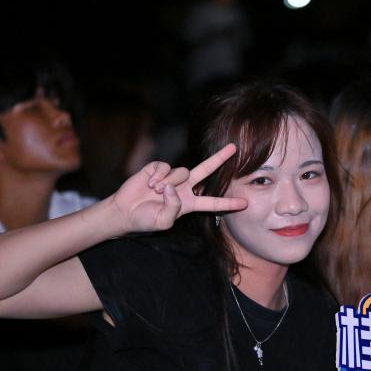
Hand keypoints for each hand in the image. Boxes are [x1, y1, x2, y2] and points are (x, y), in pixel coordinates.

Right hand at [105, 143, 245, 234]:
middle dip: (219, 158)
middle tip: (234, 148)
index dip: (228, 203)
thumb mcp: (163, 222)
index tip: (245, 203)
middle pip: (206, 171)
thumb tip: (173, 188)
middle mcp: (184, 188)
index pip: (213, 203)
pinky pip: (164, 167)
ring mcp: (172, 178)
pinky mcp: (157, 169)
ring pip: (181, 171)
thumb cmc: (146, 220)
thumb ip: (173, 208)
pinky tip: (148, 183)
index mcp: (190, 204)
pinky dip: (157, 175)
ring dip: (168, 182)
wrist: (125, 211)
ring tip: (155, 192)